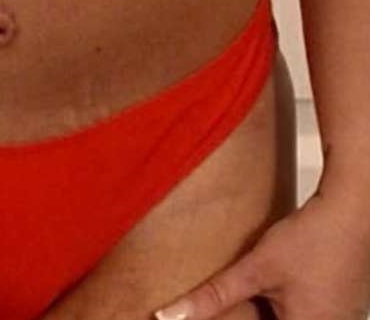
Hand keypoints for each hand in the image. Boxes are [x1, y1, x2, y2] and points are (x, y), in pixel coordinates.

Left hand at [151, 187, 369, 319]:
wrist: (350, 213)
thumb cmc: (311, 241)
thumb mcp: (256, 269)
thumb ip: (214, 296)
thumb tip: (172, 315)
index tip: (212, 316)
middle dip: (244, 315)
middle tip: (225, 297)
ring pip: (280, 319)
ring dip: (259, 309)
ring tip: (249, 287)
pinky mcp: (334, 308)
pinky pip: (295, 313)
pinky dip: (273, 304)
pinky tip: (261, 287)